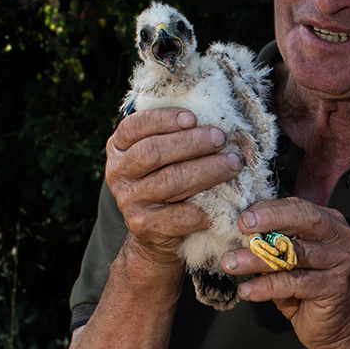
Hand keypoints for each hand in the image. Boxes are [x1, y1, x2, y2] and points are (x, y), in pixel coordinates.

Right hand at [106, 108, 241, 266]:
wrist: (154, 235)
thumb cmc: (165, 180)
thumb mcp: (162, 155)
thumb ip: (173, 135)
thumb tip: (211, 113)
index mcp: (118, 148)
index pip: (135, 126)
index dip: (164, 119)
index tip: (193, 117)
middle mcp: (118, 173)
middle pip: (153, 152)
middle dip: (191, 143)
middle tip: (220, 139)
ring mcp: (128, 201)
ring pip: (170, 181)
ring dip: (206, 170)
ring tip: (231, 163)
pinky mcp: (144, 225)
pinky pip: (179, 215)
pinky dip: (204, 207)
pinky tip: (224, 200)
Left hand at [222, 198, 349, 348]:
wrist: (336, 328)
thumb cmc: (307, 288)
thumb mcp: (288, 260)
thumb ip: (273, 242)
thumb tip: (238, 231)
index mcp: (330, 223)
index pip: (298, 207)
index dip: (269, 209)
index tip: (241, 216)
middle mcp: (340, 237)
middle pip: (305, 219)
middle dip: (270, 220)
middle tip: (241, 227)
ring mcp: (341, 262)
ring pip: (295, 253)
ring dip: (258, 258)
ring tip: (231, 263)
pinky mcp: (335, 287)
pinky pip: (294, 283)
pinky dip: (266, 286)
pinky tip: (246, 290)